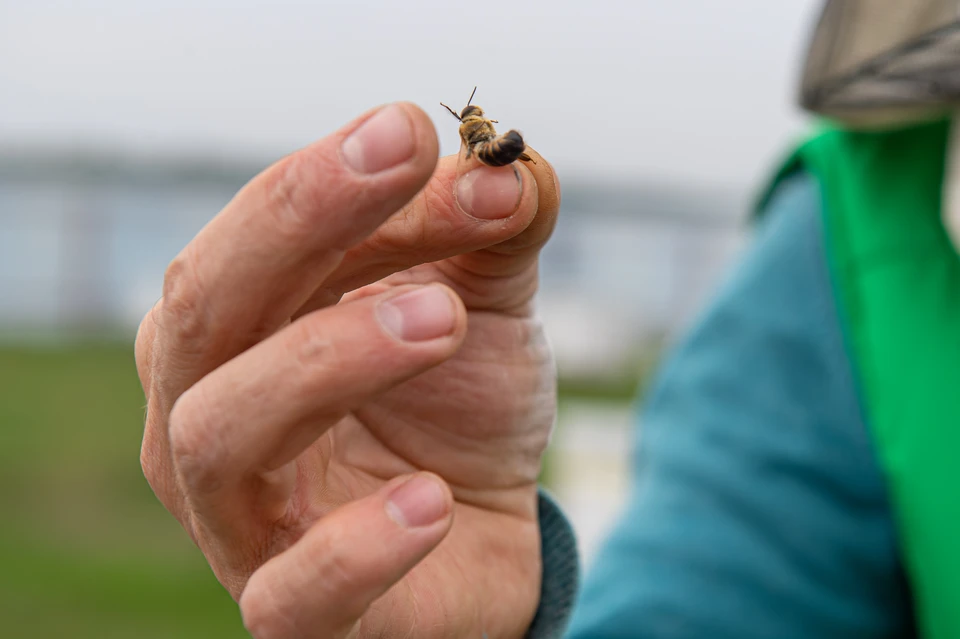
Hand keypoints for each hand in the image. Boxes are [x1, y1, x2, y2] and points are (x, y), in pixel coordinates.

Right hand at [135, 102, 560, 637]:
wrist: (475, 534)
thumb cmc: (452, 406)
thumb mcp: (479, 303)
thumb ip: (490, 232)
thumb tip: (513, 170)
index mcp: (237, 327)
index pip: (254, 240)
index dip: (322, 181)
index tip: (407, 130)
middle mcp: (205, 413)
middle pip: (203, 315)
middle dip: (299, 228)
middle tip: (406, 174)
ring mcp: (237, 519)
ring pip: (223, 434)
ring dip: (331, 358)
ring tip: (447, 320)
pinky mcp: (292, 612)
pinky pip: (291, 594)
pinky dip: (358, 544)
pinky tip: (434, 499)